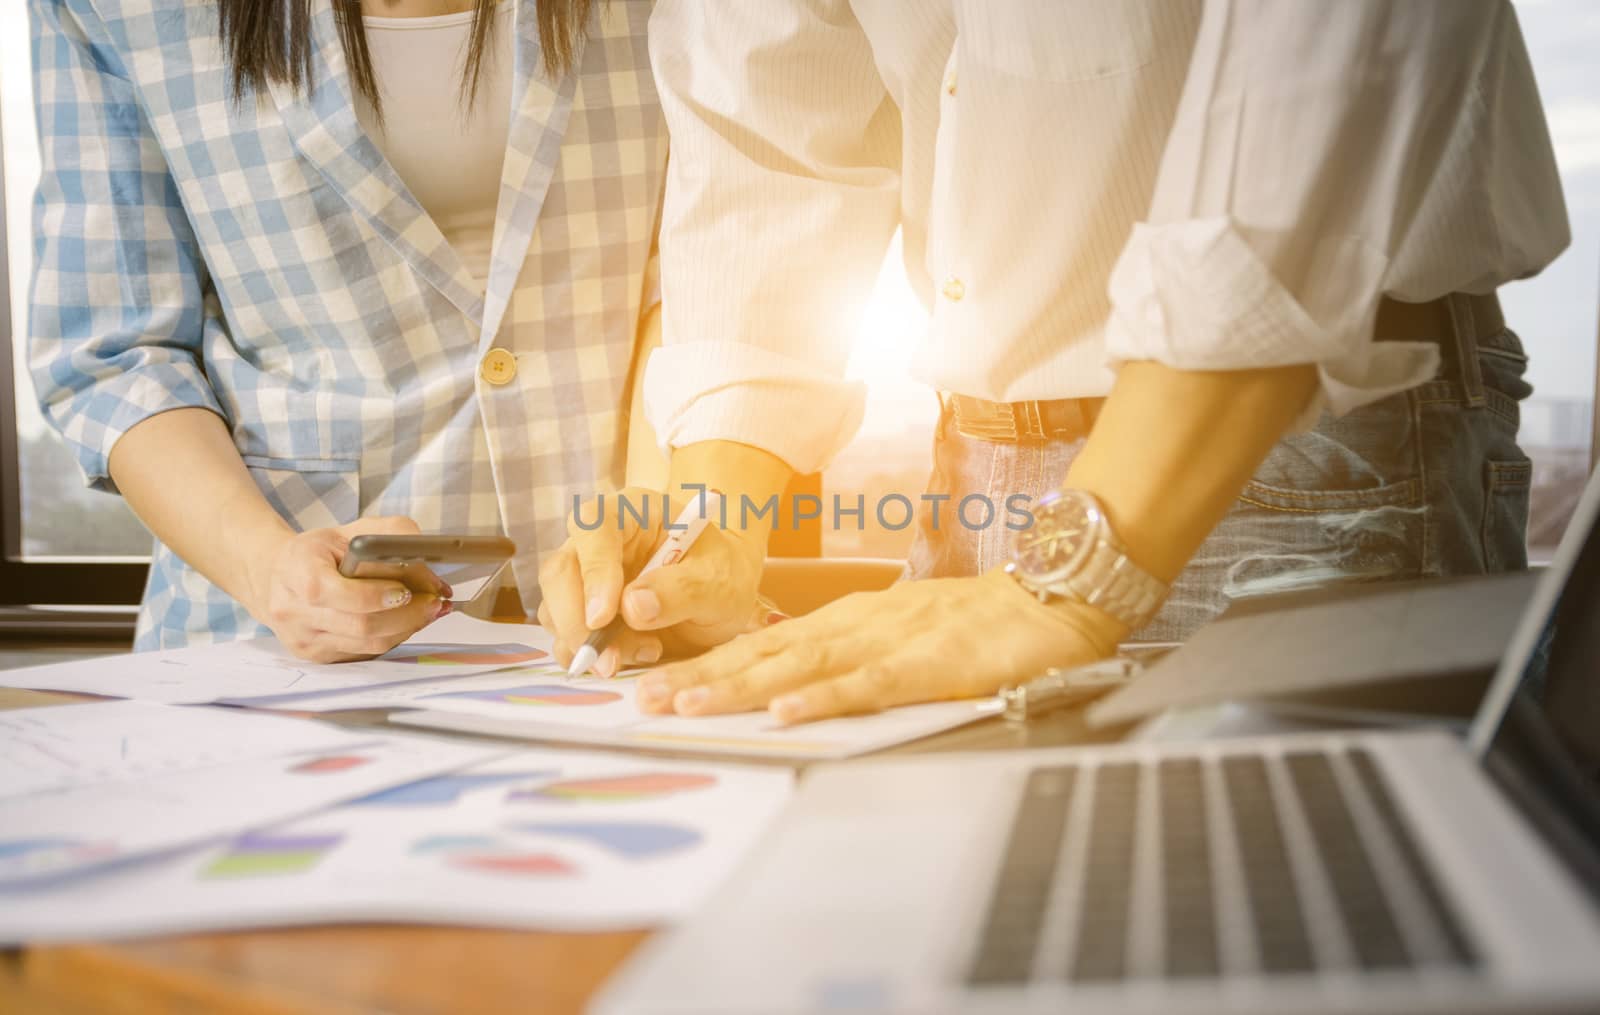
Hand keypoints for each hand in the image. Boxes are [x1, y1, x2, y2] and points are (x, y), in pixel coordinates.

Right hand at [244, 516, 450, 662]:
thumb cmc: (318, 553)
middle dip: (407, 615)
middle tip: (435, 602)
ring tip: (428, 611)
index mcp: (297, 571)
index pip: (341, 593)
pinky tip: (408, 622)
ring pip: (368, 644)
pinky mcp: (317, 656)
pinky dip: (393, 637)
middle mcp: (294, 611)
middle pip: (361, 625)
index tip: (408, 590)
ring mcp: (304, 639)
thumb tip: (432, 574)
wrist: (277, 577)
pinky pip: (365, 653)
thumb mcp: (350, 530)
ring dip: (407, 628)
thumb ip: (392, 538)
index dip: (378, 595)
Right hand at [537, 487, 770, 676]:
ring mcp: (585, 577)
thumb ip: (682, 590)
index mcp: (632, 512)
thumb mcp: (720, 581)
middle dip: (576, 622)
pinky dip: (593, 657)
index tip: (603, 617)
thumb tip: (632, 607)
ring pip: (556, 609)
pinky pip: (567, 637)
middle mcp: (599, 540)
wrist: (722, 597)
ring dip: (588, 645)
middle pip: (560, 572)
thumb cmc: (723, 574)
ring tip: (649, 651)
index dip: (594, 570)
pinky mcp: (584, 611)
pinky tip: (639, 654)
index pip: (594, 526)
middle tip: (606, 660)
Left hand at [636, 569, 1124, 724]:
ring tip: (688, 707)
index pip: (761, 643)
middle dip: (701, 678)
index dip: (706, 664)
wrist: (1050, 598)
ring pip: (801, 665)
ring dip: (740, 687)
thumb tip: (798, 688)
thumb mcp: (900, 636)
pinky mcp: (929, 662)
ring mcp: (889, 641)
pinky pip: (867, 685)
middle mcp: (854, 625)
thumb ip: (852, 659)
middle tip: (644, 702)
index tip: (653, 686)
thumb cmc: (977, 622)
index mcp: (846, 621)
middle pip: (764, 652)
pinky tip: (785, 714)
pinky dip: (823, 699)